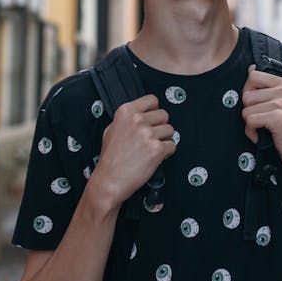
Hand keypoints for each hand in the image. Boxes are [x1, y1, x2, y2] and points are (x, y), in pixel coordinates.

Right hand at [90, 94, 175, 209]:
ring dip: (164, 140)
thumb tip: (142, 113)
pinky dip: (167, 152)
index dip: (154, 110)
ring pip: (170, 130)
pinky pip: (172, 145)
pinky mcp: (157, 149)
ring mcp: (148, 134)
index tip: (152, 119)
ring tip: (152, 149)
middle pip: (164, 115)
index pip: (152, 100)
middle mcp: (137, 119)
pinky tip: (155, 157)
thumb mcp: (111, 129)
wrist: (109, 181)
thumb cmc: (110, 158)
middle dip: (160, 126)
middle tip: (151, 138)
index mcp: (126, 111)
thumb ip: (128, 119)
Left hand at [242, 66, 281, 181]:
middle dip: (249, 110)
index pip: (253, 75)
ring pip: (246, 109)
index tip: (258, 105)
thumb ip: (267, 87)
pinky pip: (250, 120)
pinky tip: (261, 136)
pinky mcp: (279, 118)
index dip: (249, 92)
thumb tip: (250, 68)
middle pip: (246, 94)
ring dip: (250, 123)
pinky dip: (251, 132)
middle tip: (263, 121)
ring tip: (264, 129)